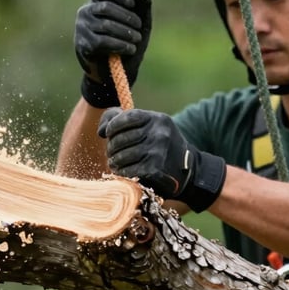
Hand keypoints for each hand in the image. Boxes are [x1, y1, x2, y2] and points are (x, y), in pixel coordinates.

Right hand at [75, 0, 151, 106]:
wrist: (117, 72)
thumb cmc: (128, 42)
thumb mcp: (141, 21)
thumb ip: (142, 3)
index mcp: (98, 1)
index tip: (132, 4)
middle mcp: (86, 11)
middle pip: (106, 6)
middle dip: (127, 17)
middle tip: (138, 27)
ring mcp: (82, 28)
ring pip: (106, 25)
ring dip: (127, 33)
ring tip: (136, 40)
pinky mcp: (83, 45)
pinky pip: (103, 41)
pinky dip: (121, 45)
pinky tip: (129, 49)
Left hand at [98, 108, 225, 211]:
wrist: (187, 170)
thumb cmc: (161, 146)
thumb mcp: (149, 127)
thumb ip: (122, 120)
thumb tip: (102, 130)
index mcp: (158, 119)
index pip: (127, 117)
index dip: (113, 125)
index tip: (108, 133)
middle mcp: (160, 133)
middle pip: (121, 138)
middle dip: (112, 147)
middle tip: (111, 153)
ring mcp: (158, 151)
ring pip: (123, 155)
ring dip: (114, 161)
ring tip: (114, 163)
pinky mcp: (156, 168)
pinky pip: (129, 169)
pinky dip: (121, 172)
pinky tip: (121, 172)